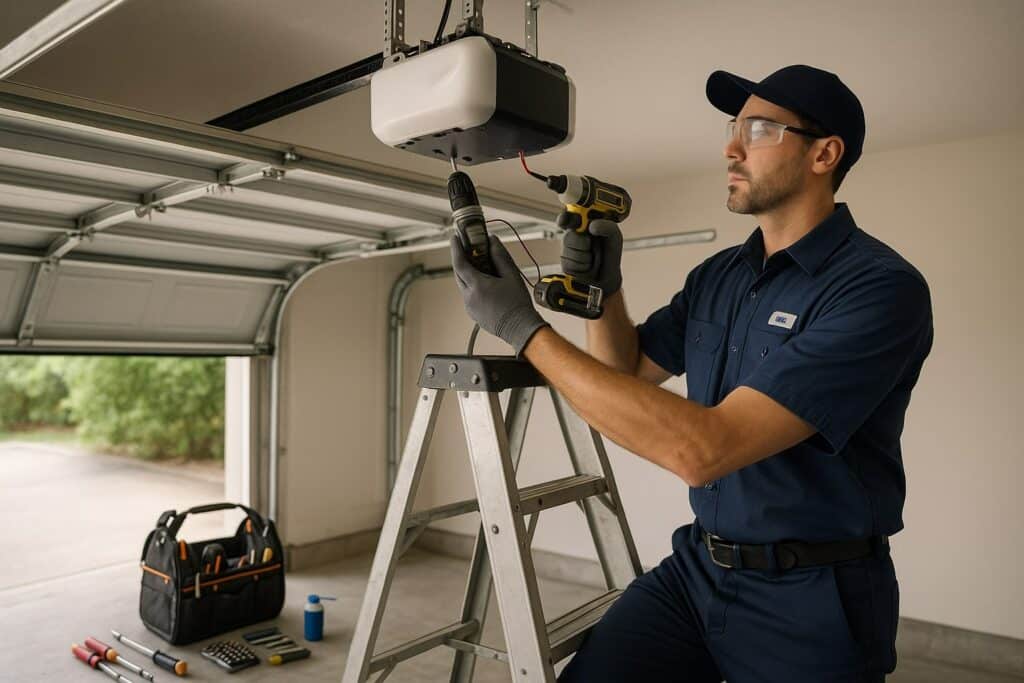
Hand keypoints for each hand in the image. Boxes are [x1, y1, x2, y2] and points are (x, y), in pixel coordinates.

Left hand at [450, 235, 548, 354]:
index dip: (456, 248)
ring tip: (481, 265)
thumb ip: (500, 256)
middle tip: (468, 248)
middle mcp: (469, 297)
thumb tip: (492, 241)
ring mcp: (469, 307)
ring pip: (463, 285)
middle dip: (462, 259)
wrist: (520, 328)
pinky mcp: (473, 313)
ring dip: (468, 273)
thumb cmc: (518, 305)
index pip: (459, 263)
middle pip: (459, 273)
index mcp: (477, 286)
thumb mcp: (511, 276)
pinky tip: (486, 283)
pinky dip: (473, 286)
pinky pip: (468, 295)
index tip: (454, 238)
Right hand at [559, 218, 623, 298]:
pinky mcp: (565, 264)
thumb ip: (609, 227)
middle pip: (568, 236)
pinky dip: (581, 266)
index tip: (566, 221)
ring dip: (584, 256)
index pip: (569, 217)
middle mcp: (574, 237)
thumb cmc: (610, 256)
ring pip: (568, 251)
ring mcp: (568, 251)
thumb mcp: (615, 237)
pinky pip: (569, 263)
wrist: (606, 279)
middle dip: (581, 242)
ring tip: (591, 258)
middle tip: (590, 245)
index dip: (565, 218)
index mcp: (585, 226)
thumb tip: (593, 225)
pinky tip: (586, 266)